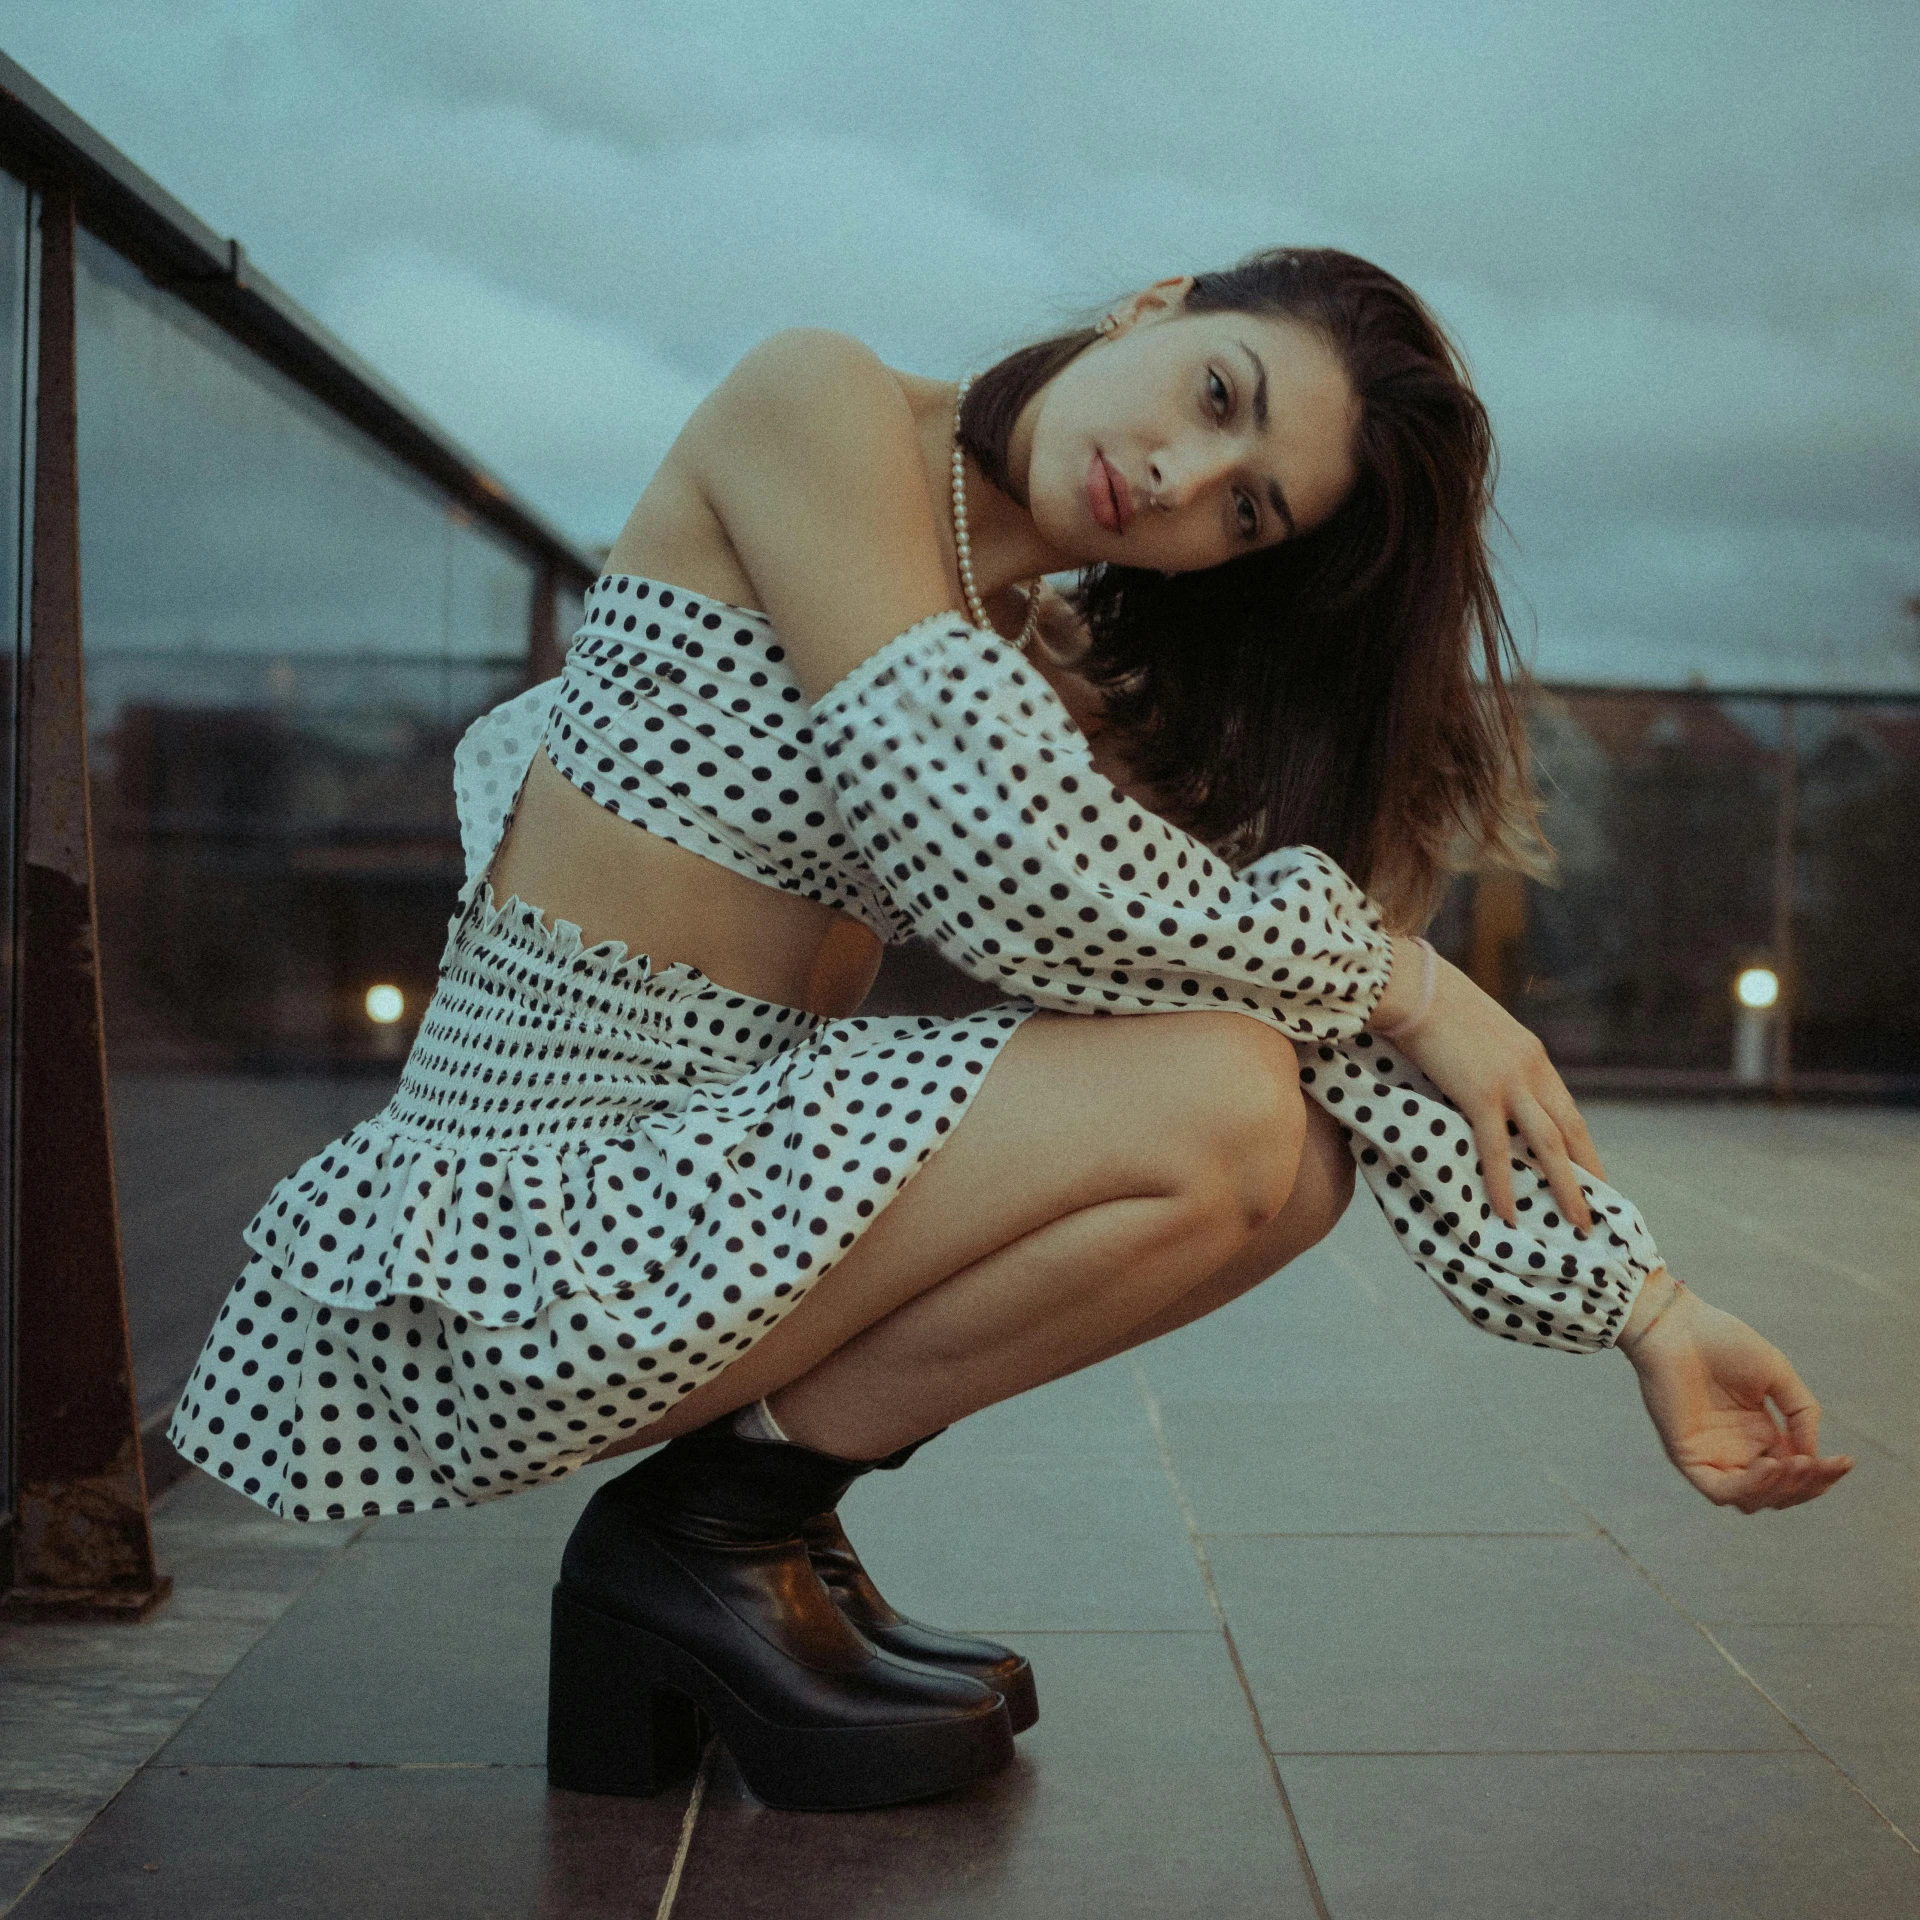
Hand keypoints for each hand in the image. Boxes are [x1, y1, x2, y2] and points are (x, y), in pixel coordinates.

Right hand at [1380, 945, 1600, 1229]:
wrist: (1412, 985)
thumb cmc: (1431, 1002)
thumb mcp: (1475, 1032)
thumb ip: (1488, 1061)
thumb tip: (1476, 1082)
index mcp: (1532, 1056)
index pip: (1568, 1111)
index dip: (1583, 1148)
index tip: (1592, 1177)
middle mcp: (1531, 1071)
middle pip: (1571, 1131)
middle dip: (1589, 1174)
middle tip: (1598, 1213)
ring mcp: (1509, 1083)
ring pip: (1550, 1145)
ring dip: (1567, 1187)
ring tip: (1578, 1224)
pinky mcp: (1479, 1093)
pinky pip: (1496, 1148)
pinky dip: (1504, 1184)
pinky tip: (1509, 1213)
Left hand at [1623, 1279, 1854, 1510]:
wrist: (1678, 1325)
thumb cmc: (1723, 1342)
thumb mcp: (1778, 1377)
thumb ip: (1801, 1414)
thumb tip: (1812, 1458)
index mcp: (1759, 1434)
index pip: (1796, 1474)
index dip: (1822, 1476)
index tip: (1845, 1461)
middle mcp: (1736, 1450)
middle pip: (1778, 1494)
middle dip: (1806, 1486)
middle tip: (1818, 1464)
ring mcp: (1711, 1455)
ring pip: (1752, 1500)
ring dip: (1781, 1489)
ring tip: (1795, 1462)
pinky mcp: (1686, 1456)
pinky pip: (1720, 1491)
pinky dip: (1750, 1487)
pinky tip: (1771, 1464)